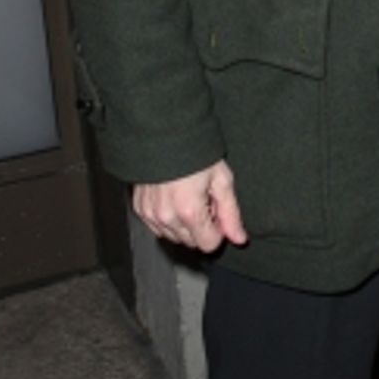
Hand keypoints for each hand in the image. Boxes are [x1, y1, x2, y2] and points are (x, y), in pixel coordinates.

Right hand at [133, 160, 247, 251]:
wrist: (165, 134)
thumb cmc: (196, 152)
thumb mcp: (222, 180)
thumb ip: (231, 214)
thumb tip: (239, 239)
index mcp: (189, 212)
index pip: (208, 245)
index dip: (218, 230)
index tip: (217, 211)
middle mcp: (166, 218)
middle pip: (191, 243)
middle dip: (201, 226)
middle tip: (204, 200)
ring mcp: (150, 215)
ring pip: (173, 237)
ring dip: (184, 225)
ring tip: (189, 197)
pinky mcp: (139, 209)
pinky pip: (157, 227)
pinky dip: (168, 219)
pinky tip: (174, 198)